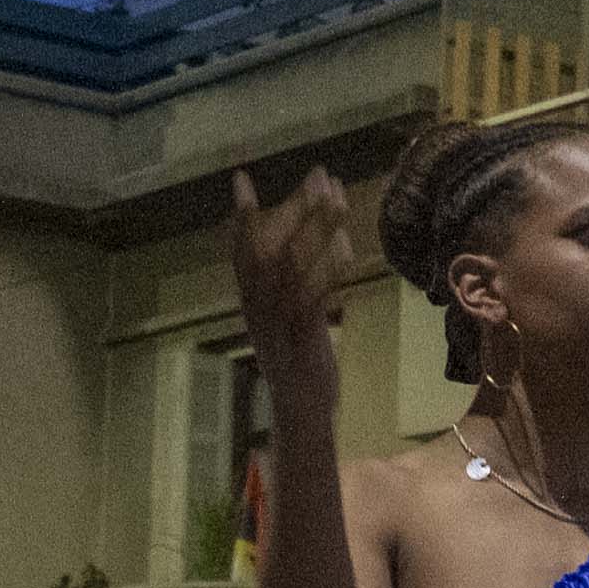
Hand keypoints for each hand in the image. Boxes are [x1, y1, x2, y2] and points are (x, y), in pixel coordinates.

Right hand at [223, 164, 362, 360]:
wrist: (301, 414)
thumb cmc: (299, 364)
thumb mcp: (292, 318)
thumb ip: (293, 285)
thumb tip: (308, 248)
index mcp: (252, 302)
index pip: (240, 250)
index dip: (239, 215)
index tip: (240, 177)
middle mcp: (259, 307)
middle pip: (269, 246)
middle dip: (294, 207)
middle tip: (317, 173)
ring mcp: (279, 322)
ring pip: (292, 264)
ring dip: (317, 228)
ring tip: (339, 197)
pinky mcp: (302, 338)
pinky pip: (314, 298)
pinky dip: (330, 271)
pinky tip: (349, 249)